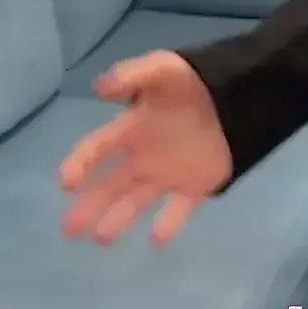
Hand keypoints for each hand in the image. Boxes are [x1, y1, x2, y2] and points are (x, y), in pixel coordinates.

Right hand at [58, 50, 232, 246]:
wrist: (240, 94)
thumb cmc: (194, 82)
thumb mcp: (163, 69)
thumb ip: (132, 75)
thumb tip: (97, 88)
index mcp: (132, 128)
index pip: (98, 149)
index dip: (80, 164)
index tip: (67, 183)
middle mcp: (144, 156)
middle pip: (111, 185)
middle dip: (89, 205)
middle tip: (69, 229)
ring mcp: (168, 174)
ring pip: (137, 201)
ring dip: (118, 219)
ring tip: (101, 239)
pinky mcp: (196, 186)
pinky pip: (179, 209)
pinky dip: (169, 224)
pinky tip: (157, 239)